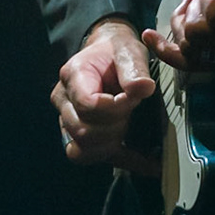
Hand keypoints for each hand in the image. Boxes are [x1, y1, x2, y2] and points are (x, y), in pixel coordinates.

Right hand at [51, 19, 158, 174]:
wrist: (107, 54)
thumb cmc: (115, 51)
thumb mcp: (127, 50)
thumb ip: (134, 68)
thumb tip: (144, 87)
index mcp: (73, 76)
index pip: (87, 105)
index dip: (115, 108)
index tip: (133, 99)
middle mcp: (64, 101)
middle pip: (82, 131)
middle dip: (114, 126)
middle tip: (132, 110)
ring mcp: (68, 121)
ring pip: (81, 151)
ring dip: (111, 145)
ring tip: (128, 128)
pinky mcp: (80, 136)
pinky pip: (93, 159)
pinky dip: (123, 162)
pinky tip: (149, 164)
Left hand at [142, 0, 214, 69]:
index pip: (212, 14)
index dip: (201, 2)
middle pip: (198, 37)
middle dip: (187, 16)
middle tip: (195, 0)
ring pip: (196, 55)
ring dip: (182, 33)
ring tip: (188, 13)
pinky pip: (202, 67)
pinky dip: (179, 55)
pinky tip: (164, 41)